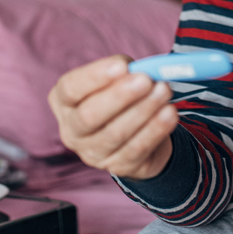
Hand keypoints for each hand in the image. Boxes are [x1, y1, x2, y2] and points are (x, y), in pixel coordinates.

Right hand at [48, 55, 177, 179]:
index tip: (121, 66)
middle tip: (146, 80)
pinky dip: (155, 130)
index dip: (95, 77)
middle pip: (89, 116)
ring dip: (143, 111)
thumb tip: (139, 70)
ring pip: (115, 134)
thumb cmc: (121, 96)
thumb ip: (123, 71)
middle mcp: (71, 130)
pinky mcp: (117, 167)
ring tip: (164, 91)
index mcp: (63, 101)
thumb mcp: (116, 79)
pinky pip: (136, 149)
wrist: (135, 133)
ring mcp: (91, 153)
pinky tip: (169, 113)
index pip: (71, 89)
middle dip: (120, 96)